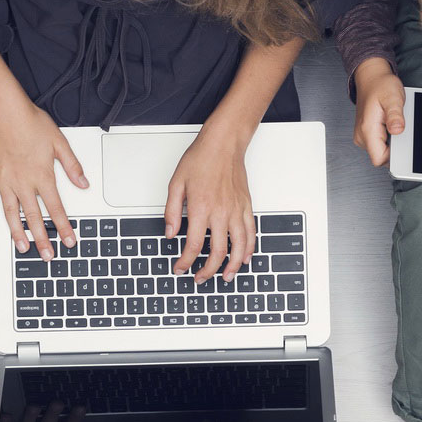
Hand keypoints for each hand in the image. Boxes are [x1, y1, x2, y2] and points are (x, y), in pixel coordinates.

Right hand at [0, 100, 86, 260]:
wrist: (4, 109)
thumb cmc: (30, 122)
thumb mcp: (60, 141)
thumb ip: (72, 165)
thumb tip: (83, 183)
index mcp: (42, 175)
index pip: (56, 208)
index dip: (64, 227)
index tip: (69, 241)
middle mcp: (23, 181)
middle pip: (34, 217)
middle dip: (43, 239)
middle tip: (47, 255)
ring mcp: (4, 180)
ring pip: (12, 213)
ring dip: (18, 232)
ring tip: (23, 247)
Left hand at [165, 129, 254, 282]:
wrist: (223, 144)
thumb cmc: (201, 159)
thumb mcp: (176, 183)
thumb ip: (172, 211)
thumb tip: (170, 232)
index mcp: (200, 208)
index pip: (192, 245)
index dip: (185, 261)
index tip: (180, 268)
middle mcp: (220, 212)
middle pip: (216, 252)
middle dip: (207, 271)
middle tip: (200, 278)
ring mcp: (236, 211)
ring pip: (238, 247)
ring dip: (232, 266)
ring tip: (225, 277)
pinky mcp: (246, 207)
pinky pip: (251, 233)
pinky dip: (249, 249)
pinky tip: (244, 258)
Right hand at [352, 59, 405, 165]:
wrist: (371, 78)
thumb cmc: (380, 86)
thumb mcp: (392, 98)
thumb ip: (395, 116)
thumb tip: (397, 130)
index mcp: (367, 129)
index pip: (379, 159)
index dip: (394, 157)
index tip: (404, 145)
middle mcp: (362, 136)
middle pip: (382, 157)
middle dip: (395, 148)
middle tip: (400, 129)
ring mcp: (363, 136)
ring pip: (381, 151)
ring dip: (392, 142)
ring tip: (394, 124)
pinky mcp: (367, 134)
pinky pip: (380, 144)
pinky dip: (389, 138)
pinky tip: (391, 125)